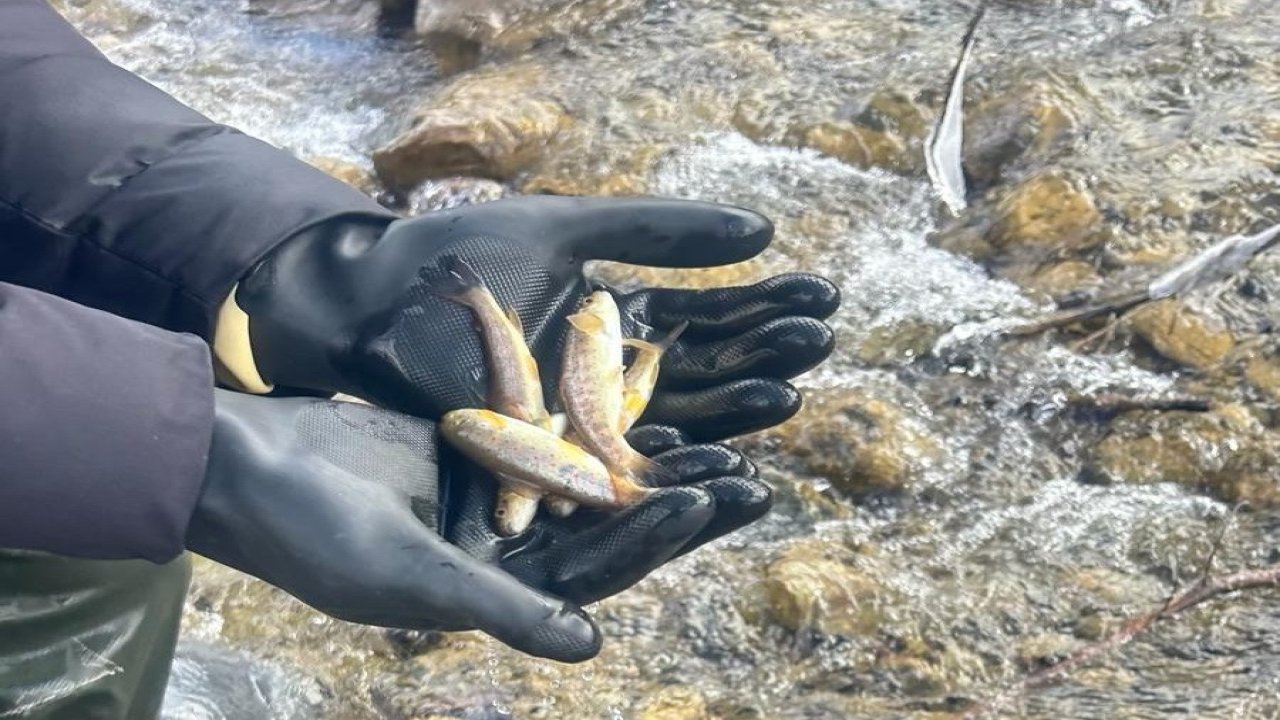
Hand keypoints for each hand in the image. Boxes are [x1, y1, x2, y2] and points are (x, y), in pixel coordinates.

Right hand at [186, 391, 766, 660]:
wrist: (249, 466)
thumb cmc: (313, 533)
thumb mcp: (407, 573)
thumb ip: (498, 606)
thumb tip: (587, 648)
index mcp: (493, 596)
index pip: (595, 574)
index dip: (654, 539)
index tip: (715, 500)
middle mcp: (505, 554)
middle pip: (609, 530)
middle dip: (677, 506)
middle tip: (750, 481)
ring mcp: (496, 501)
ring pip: (591, 482)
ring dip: (650, 462)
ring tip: (722, 438)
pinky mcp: (482, 450)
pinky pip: (554, 434)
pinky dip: (597, 418)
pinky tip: (648, 394)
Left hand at [232, 196, 838, 439]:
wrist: (375, 299)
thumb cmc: (460, 259)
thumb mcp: (572, 233)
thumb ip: (661, 233)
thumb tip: (764, 233)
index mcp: (619, 327)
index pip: (710, 323)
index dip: (764, 312)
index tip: (822, 298)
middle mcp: (610, 383)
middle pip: (703, 378)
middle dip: (761, 360)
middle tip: (823, 340)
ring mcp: (581, 427)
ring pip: (674, 427)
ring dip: (731, 416)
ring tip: (790, 392)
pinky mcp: (548, 467)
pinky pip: (619, 474)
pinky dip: (669, 467)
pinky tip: (721, 457)